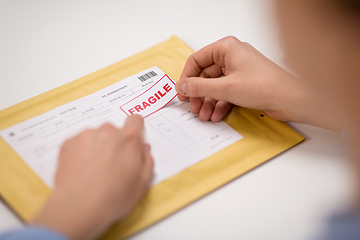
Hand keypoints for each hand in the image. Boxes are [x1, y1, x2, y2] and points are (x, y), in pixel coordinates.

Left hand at [32, 115, 153, 239]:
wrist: (78, 206)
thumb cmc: (114, 197)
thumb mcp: (142, 182)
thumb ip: (146, 160)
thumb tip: (143, 148)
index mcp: (129, 139)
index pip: (135, 120)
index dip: (135, 129)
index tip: (131, 140)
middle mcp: (108, 131)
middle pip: (114, 131)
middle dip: (114, 143)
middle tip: (110, 165)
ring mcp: (86, 135)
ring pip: (95, 137)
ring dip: (96, 148)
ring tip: (93, 171)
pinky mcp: (68, 142)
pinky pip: (79, 143)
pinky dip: (80, 153)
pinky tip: (81, 171)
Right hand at [175, 36, 305, 122]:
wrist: (292, 100)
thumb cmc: (265, 86)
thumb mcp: (225, 88)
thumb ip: (199, 87)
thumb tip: (182, 86)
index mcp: (226, 48)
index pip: (197, 60)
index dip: (187, 77)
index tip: (182, 93)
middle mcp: (231, 57)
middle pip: (205, 75)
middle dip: (198, 94)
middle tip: (193, 107)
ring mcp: (238, 71)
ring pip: (214, 86)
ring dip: (208, 102)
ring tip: (205, 115)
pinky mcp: (244, 84)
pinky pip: (225, 93)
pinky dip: (220, 104)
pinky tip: (217, 115)